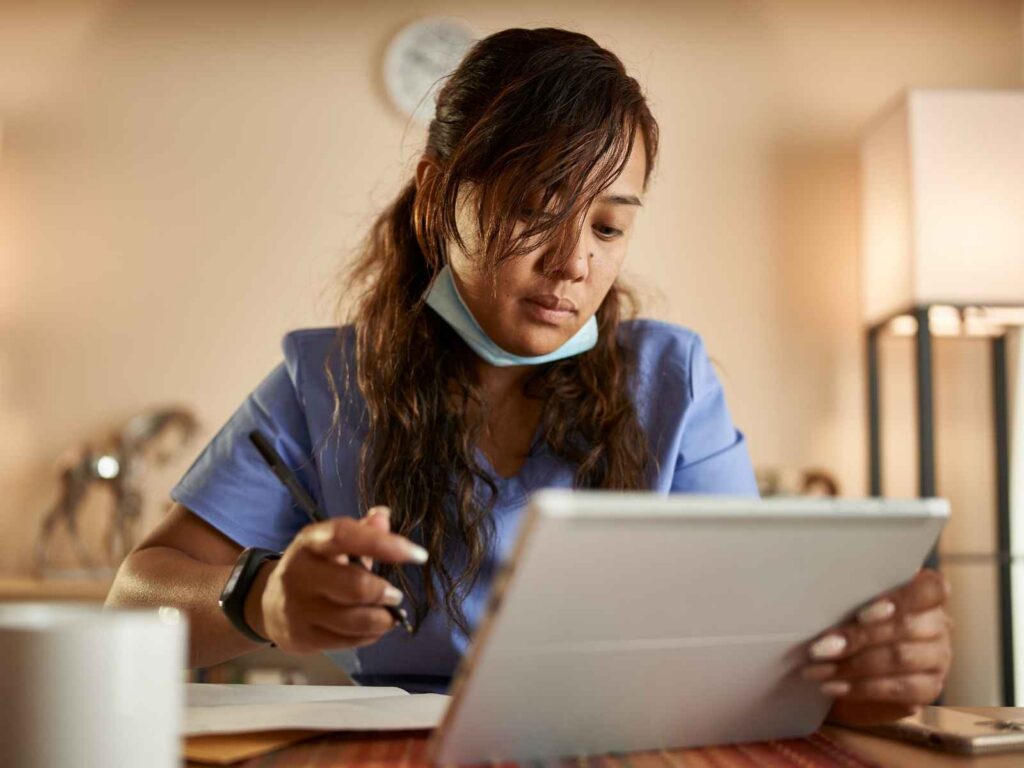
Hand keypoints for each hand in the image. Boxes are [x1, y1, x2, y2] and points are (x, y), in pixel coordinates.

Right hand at [247, 507, 427, 652]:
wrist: (269, 605)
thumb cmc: (315, 569)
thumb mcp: (332, 544)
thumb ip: (362, 532)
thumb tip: (384, 515)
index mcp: (310, 542)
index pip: (346, 536)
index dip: (385, 544)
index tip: (418, 555)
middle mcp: (300, 573)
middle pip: (355, 586)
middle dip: (385, 592)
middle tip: (396, 595)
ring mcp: (298, 608)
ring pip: (353, 620)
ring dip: (382, 619)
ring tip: (389, 615)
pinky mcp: (301, 637)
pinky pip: (346, 641)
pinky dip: (369, 636)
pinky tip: (373, 628)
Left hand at [801, 568, 952, 725]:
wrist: (849, 675)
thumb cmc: (849, 628)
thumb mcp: (849, 609)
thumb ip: (852, 599)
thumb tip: (825, 596)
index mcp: (924, 594)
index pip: (931, 588)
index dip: (900, 600)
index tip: (861, 614)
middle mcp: (938, 624)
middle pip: (906, 627)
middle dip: (857, 637)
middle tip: (818, 648)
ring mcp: (938, 658)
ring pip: (900, 658)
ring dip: (852, 665)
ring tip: (817, 670)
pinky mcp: (930, 689)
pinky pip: (897, 689)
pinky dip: (859, 688)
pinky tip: (831, 686)